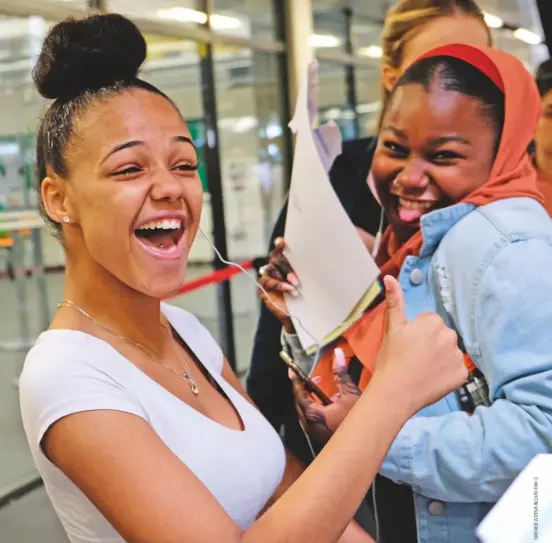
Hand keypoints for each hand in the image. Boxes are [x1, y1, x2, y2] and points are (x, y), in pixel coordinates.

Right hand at [258, 237, 300, 331]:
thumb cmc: (306, 296)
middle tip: (296, 277)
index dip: (279, 245)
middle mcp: (276, 268)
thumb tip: (313, 256)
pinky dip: (279, 285)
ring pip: (271, 269)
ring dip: (284, 277)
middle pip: (275, 258)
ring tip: (296, 286)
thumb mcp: (307, 280)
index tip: (282, 242)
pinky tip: (289, 290)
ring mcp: (269, 278)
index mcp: (286, 263)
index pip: (280, 249)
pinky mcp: (264, 288)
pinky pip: (267, 282)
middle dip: (286, 266)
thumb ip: (304, 268)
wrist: (300, 315)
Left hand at [290, 348, 360, 444]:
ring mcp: (313, 432)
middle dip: (304, 388)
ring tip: (319, 385)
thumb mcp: (351, 394)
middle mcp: (309, 425)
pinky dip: (314, 407)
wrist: (367, 443)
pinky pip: (311, 418)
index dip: (296, 381)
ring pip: (305, 411)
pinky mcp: (320, 437)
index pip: (299, 394)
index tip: (291, 370)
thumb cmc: (358, 419)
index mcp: (312, 414)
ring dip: (310, 398)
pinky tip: (326, 402)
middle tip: (310, 377)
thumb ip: (341, 373)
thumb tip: (337, 353)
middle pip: (300, 403)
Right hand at [373, 276, 467, 415]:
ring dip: (440, 357)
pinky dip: (447, 373)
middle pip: (442, 335)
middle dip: (431, 343)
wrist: (396, 392)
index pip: (429, 321)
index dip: (417, 333)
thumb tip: (389, 276)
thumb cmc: (391, 359)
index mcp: (433, 322)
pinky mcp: (462, 375)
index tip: (407, 345)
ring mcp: (458, 357)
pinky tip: (433, 379)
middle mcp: (450, 336)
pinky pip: (457, 369)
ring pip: (450, 351)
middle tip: (414, 357)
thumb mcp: (391, 328)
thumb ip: (395, 301)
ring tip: (422, 369)